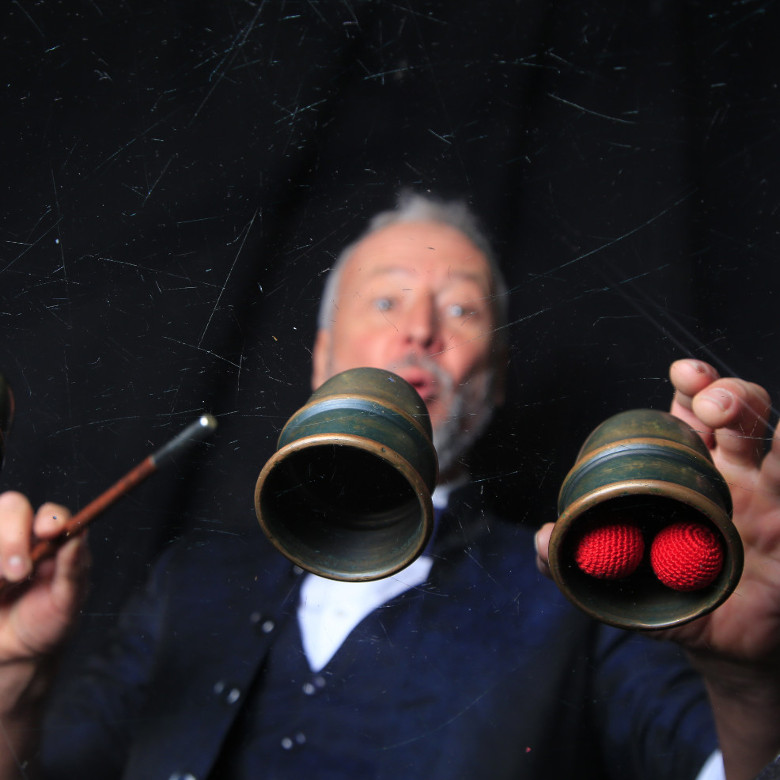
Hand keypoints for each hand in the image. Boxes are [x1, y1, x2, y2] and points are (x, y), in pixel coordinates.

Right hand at [0, 492, 86, 774]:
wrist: (10, 654)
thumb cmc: (45, 624)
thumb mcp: (67, 604)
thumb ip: (74, 570)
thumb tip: (78, 536)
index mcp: (52, 540)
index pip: (51, 513)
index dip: (49, 517)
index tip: (48, 532)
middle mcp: (20, 534)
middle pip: (12, 506)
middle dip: (12, 538)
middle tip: (18, 574)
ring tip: (1, 587)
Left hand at [536, 358, 779, 778]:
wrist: (728, 647)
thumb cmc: (677, 599)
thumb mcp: (624, 581)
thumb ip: (581, 559)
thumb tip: (545, 540)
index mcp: (693, 475)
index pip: (694, 417)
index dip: (691, 389)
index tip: (681, 376)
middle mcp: (737, 476)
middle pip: (741, 416)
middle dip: (727, 393)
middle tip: (707, 402)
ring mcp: (772, 499)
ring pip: (776, 440)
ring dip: (753, 414)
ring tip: (727, 411)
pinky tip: (779, 460)